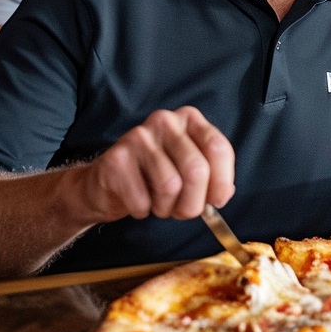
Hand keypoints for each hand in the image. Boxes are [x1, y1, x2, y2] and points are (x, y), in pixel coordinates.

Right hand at [71, 107, 235, 223]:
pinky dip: (143, 210)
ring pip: (170, 186)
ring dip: (166, 208)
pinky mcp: (116, 158)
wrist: (107, 182)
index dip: (222, 181)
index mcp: (190, 119)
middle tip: (185, 212)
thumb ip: (211, 177)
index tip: (218, 201)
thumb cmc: (155, 176)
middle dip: (194, 203)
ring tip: (159, 204)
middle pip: (196, 169)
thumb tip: (223, 194)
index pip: (218, 147)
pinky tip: (138, 201)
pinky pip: (142, 199)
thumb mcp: (188, 169)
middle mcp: (166, 121)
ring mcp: (139, 137)